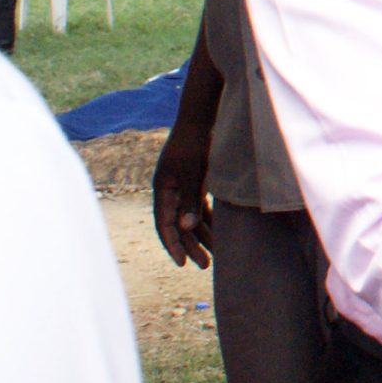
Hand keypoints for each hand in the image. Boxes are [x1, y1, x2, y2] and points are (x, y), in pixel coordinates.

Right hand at [152, 115, 214, 268]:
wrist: (202, 117)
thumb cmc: (196, 142)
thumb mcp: (194, 172)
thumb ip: (189, 199)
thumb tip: (185, 228)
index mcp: (162, 189)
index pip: (164, 224)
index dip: (172, 244)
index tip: (182, 263)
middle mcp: (170, 190)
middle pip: (178, 224)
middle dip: (190, 245)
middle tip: (204, 265)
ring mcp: (182, 186)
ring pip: (190, 217)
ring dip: (202, 235)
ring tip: (215, 254)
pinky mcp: (196, 181)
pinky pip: (200, 207)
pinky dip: (208, 220)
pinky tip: (219, 233)